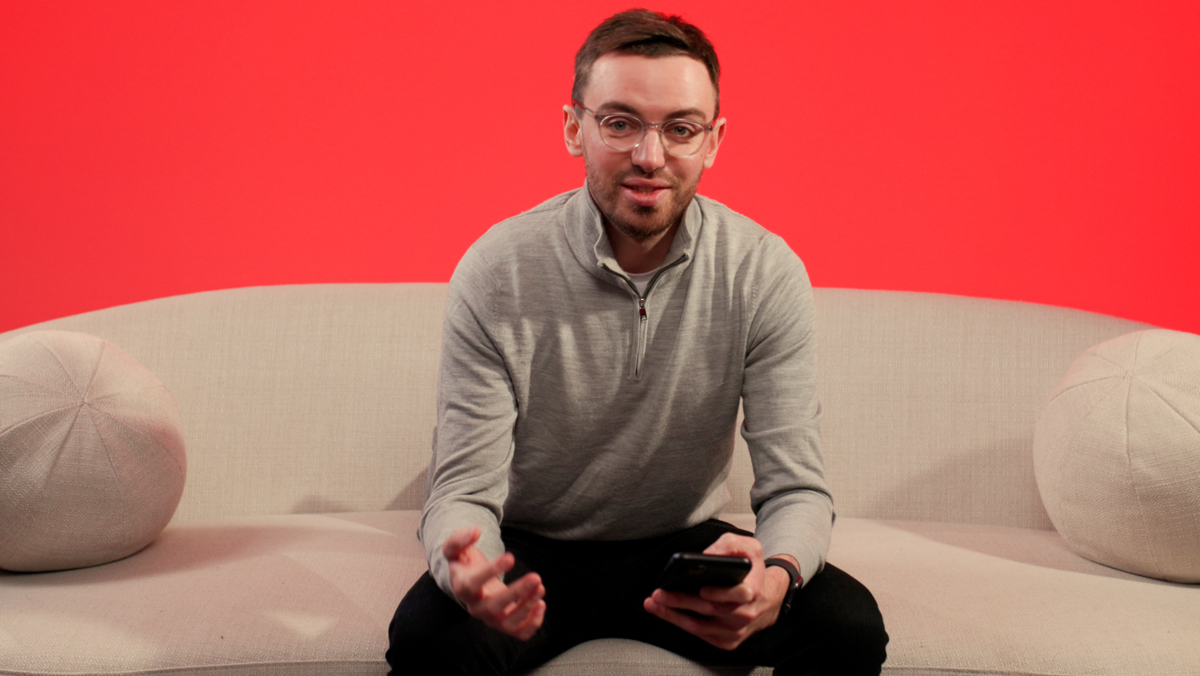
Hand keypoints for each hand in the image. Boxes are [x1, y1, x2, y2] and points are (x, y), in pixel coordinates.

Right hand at [443, 525, 545, 640]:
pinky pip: (520, 633)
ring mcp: (491, 619)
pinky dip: (533, 622)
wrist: (470, 582)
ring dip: (527, 607)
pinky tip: (541, 602)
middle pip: (494, 607)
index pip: (472, 585)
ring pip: (509, 623)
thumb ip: (460, 538)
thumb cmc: (464, 562)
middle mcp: (476, 608)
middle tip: (536, 576)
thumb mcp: (455, 547)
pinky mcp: (505, 624)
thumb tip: (476, 531)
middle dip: (517, 592)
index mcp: (463, 588)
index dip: (491, 571)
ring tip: (540, 586)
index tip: (510, 557)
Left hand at [643, 533, 793, 650]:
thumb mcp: (748, 548)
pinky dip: (680, 623)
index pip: (740, 595)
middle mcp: (745, 614)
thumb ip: (730, 544)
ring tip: (654, 603)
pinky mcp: (727, 641)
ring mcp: (736, 631)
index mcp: (753, 591)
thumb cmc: (752, 572)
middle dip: (681, 602)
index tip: (702, 589)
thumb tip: (708, 554)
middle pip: (711, 611)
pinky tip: (665, 612)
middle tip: (659, 594)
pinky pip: (700, 634)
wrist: (767, 598)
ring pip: (700, 627)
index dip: (721, 594)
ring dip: (673, 616)